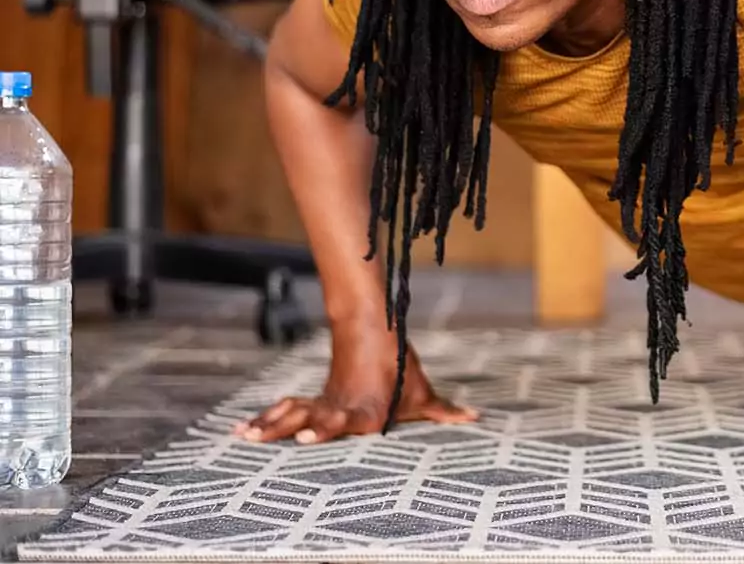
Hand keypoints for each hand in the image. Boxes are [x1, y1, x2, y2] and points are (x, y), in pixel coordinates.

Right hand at [232, 323, 476, 444]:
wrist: (372, 331)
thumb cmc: (400, 370)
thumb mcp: (423, 394)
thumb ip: (444, 411)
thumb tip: (477, 417)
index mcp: (367, 412)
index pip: (344, 422)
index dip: (325, 429)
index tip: (306, 436)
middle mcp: (342, 409)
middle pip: (313, 419)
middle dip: (291, 429)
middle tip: (270, 438)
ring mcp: (324, 403)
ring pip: (294, 414)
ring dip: (270, 425)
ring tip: (245, 436)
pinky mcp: (313, 400)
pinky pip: (286, 410)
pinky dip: (265, 418)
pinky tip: (242, 430)